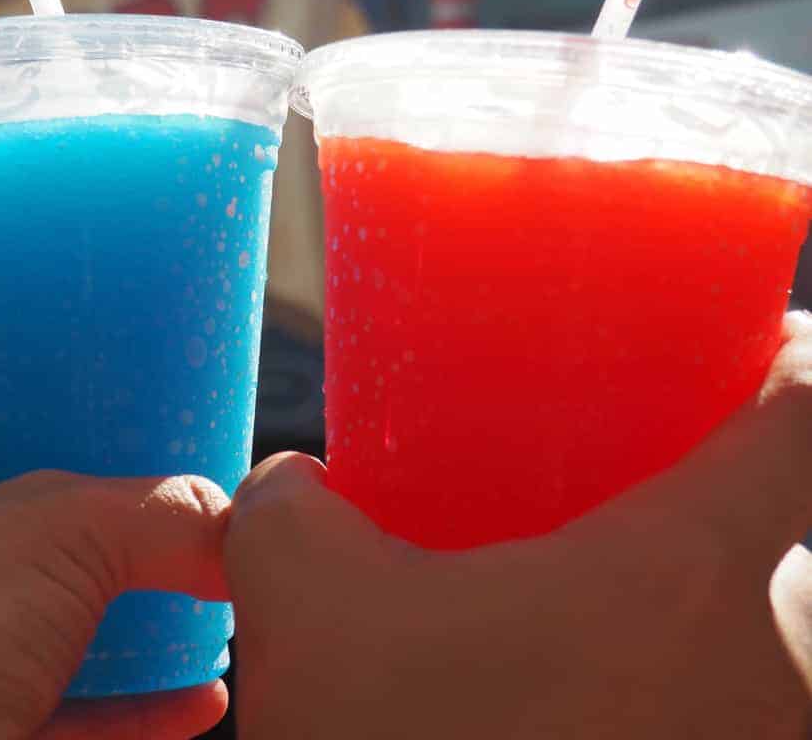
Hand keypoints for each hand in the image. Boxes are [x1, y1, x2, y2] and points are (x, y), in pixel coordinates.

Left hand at [0, 351, 230, 739]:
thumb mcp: (49, 536)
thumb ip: (149, 514)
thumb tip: (228, 517)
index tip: (1, 350)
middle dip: (31, 492)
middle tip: (110, 463)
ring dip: (90, 612)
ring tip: (172, 584)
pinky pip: (45, 712)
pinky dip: (120, 708)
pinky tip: (195, 699)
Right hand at [225, 313, 811, 738]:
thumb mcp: (307, 612)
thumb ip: (287, 508)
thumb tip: (295, 484)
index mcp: (702, 574)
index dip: (792, 356)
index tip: (743, 349)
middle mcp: (786, 664)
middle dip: (757, 475)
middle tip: (661, 461)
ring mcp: (778, 738)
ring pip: (795, 623)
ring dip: (745, 586)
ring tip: (633, 583)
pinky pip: (764, 699)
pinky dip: (720, 673)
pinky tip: (613, 685)